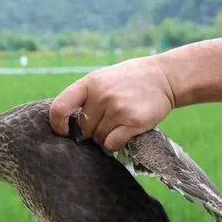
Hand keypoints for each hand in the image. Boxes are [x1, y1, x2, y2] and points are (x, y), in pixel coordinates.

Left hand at [49, 56, 175, 150]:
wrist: (164, 77)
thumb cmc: (129, 81)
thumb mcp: (102, 79)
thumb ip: (85, 98)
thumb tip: (68, 128)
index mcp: (89, 83)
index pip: (60, 108)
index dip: (57, 125)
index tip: (63, 131)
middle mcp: (102, 95)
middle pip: (83, 130)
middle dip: (92, 131)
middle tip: (107, 121)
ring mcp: (118, 109)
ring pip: (98, 139)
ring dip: (106, 137)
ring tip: (119, 122)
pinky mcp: (133, 122)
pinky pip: (112, 144)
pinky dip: (116, 144)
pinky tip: (125, 133)